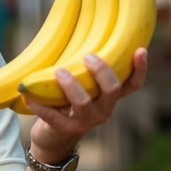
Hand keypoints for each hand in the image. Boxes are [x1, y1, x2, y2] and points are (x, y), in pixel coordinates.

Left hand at [25, 49, 147, 160]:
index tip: (140, 50)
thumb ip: (85, 71)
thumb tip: (78, 32)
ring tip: (59, 72)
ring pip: (83, 102)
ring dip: (70, 85)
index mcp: (109, 97)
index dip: (140, 68)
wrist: (53, 139)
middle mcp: (103, 110)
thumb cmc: (68, 103)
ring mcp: (86, 122)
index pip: (133, 84)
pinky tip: (29, 96)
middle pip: (112, 89)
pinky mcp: (65, 129)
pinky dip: (40, 105)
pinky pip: (53, 116)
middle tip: (87, 56)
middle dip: (101, 70)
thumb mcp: (82, 87)